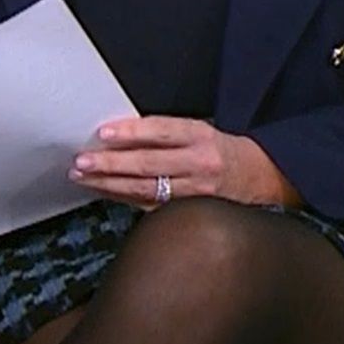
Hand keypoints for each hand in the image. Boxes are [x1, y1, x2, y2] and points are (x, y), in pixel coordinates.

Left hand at [70, 116, 299, 208]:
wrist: (262, 177)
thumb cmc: (222, 150)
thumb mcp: (200, 130)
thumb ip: (165, 133)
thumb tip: (118, 133)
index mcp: (200, 136)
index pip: (162, 131)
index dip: (132, 132)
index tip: (103, 133)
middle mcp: (199, 164)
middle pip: (149, 164)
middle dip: (111, 163)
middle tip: (81, 161)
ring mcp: (195, 192)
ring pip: (146, 190)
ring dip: (110, 184)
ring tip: (83, 177)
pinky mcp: (191, 212)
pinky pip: (151, 206)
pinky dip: (124, 198)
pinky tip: (103, 191)